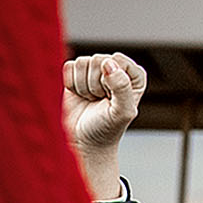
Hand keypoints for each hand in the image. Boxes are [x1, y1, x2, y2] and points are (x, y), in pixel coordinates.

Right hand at [63, 53, 145, 199]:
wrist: (84, 142)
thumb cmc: (106, 129)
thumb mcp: (122, 112)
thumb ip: (122, 87)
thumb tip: (108, 63)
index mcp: (134, 76)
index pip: (118, 61)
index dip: (111, 80)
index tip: (111, 98)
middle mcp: (116, 68)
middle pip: (99, 60)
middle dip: (95, 85)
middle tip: (99, 101)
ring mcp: (95, 69)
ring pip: (83, 62)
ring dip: (83, 86)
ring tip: (91, 100)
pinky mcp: (76, 72)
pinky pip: (69, 67)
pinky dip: (71, 84)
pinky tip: (80, 96)